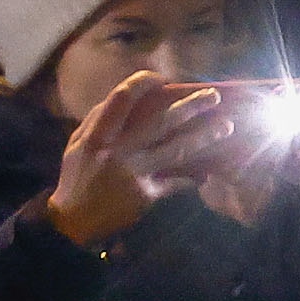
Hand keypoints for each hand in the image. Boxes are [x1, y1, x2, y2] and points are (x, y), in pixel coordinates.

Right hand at [44, 68, 253, 247]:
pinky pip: (176, 181)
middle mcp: (118, 150)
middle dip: (191, 106)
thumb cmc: (77, 176)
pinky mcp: (146, 193)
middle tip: (213, 95)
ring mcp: (134, 172)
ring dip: (204, 136)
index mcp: (98, 135)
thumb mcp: (78, 145)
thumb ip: (98, 121)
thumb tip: (126, 97)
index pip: (122, 98)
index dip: (143, 83)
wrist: (73, 220)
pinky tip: (205, 172)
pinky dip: (191, 177)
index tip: (162, 79)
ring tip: (226, 126)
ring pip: (176, 149)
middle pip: (160, 121)